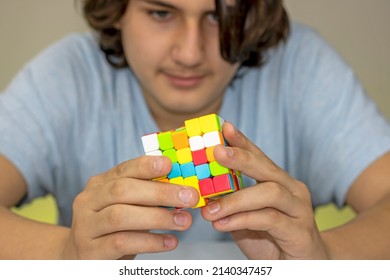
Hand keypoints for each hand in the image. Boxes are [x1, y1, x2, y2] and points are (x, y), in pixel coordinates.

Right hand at [61, 156, 198, 258]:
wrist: (82, 259)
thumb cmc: (113, 229)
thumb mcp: (126, 206)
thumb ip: (146, 195)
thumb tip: (183, 188)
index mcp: (99, 184)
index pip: (123, 169)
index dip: (146, 165)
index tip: (170, 165)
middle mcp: (88, 201)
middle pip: (122, 190)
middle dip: (160, 192)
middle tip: (189, 197)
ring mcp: (86, 226)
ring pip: (120, 216)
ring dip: (157, 217)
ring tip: (184, 221)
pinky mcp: (90, 252)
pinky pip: (121, 243)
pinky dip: (150, 242)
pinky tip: (170, 242)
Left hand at [201, 122, 328, 258]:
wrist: (300, 269)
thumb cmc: (271, 241)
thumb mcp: (246, 219)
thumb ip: (231, 204)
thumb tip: (205, 192)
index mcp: (280, 183)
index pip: (260, 158)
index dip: (243, 142)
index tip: (224, 127)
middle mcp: (293, 191)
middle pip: (267, 169)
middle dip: (241, 158)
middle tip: (216, 152)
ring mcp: (300, 210)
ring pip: (269, 192)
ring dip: (235, 199)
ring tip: (209, 210)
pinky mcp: (300, 233)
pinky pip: (270, 219)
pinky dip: (243, 219)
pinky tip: (222, 224)